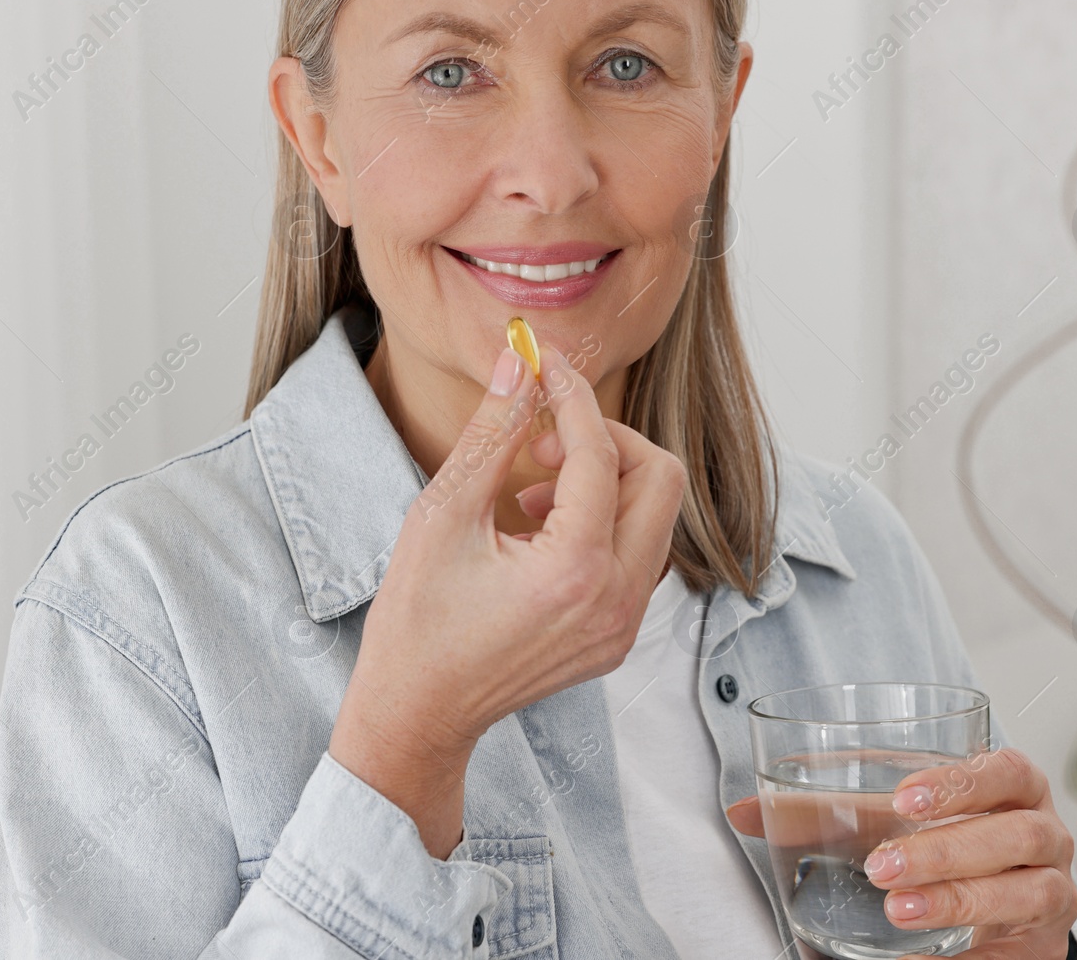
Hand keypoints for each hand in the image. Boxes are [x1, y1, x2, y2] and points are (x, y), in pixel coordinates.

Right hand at [330, 343, 686, 854]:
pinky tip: (541, 526)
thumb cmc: (417, 619)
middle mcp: (617, 601)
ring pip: (653, 518)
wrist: (418, 713)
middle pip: (660, 479)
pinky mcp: (618, 637)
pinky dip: (602, 524)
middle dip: (607, 440)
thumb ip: (492, 432)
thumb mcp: (443, 514)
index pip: (600, 453)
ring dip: (606, 483)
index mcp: (575, 570)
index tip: (542, 367)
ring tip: (530, 489)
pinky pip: (636, 555)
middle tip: (545, 441)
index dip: (571, 397)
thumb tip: (519, 363)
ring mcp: (624, 625)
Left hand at [726, 747, 1076, 958]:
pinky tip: (915, 959)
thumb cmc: (935, 837)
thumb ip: (822, 810)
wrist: (995, 906)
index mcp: (1014, 788)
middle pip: (1016, 835)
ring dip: (958, 900)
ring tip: (897, 910)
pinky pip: (1012, 955)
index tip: (903, 799)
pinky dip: (964, 958)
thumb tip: (744, 812)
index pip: (1007, 770)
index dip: (961, 781)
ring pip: (1026, 893)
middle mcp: (1045, 836)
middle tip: (881, 866)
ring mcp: (1051, 893)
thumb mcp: (886, 818)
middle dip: (946, 850)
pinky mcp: (1042, 946)